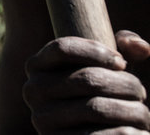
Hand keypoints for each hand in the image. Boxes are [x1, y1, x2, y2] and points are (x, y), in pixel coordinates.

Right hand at [24, 34, 149, 132]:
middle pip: (86, 78)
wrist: (90, 132)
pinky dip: (126, 132)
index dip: (96, 51)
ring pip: (97, 108)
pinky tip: (135, 130)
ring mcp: (42, 119)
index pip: (62, 48)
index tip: (122, 62)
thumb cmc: (101, 93)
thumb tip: (139, 46)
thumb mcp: (106, 67)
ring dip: (131, 110)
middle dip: (124, 83)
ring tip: (141, 112)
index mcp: (37, 66)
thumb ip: (122, 48)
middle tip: (140, 91)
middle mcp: (33, 90)